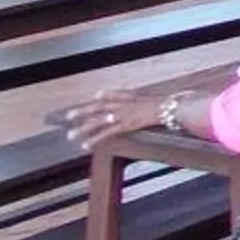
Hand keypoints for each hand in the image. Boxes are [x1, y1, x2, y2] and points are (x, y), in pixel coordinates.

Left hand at [56, 90, 172, 148]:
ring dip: (83, 128)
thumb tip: (141, 98)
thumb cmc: (168, 103)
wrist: (172, 107)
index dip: (103, 95)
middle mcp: (123, 104)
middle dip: (83, 111)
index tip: (94, 96)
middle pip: (98, 107)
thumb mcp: (157, 97)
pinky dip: (95, 139)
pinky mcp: (125, 125)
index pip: (113, 94)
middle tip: (68, 116)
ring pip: (98, 121)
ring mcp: (123, 114)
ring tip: (71, 135)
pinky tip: (85, 145)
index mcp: (131, 96)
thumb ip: (147, 97)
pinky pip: (106, 133)